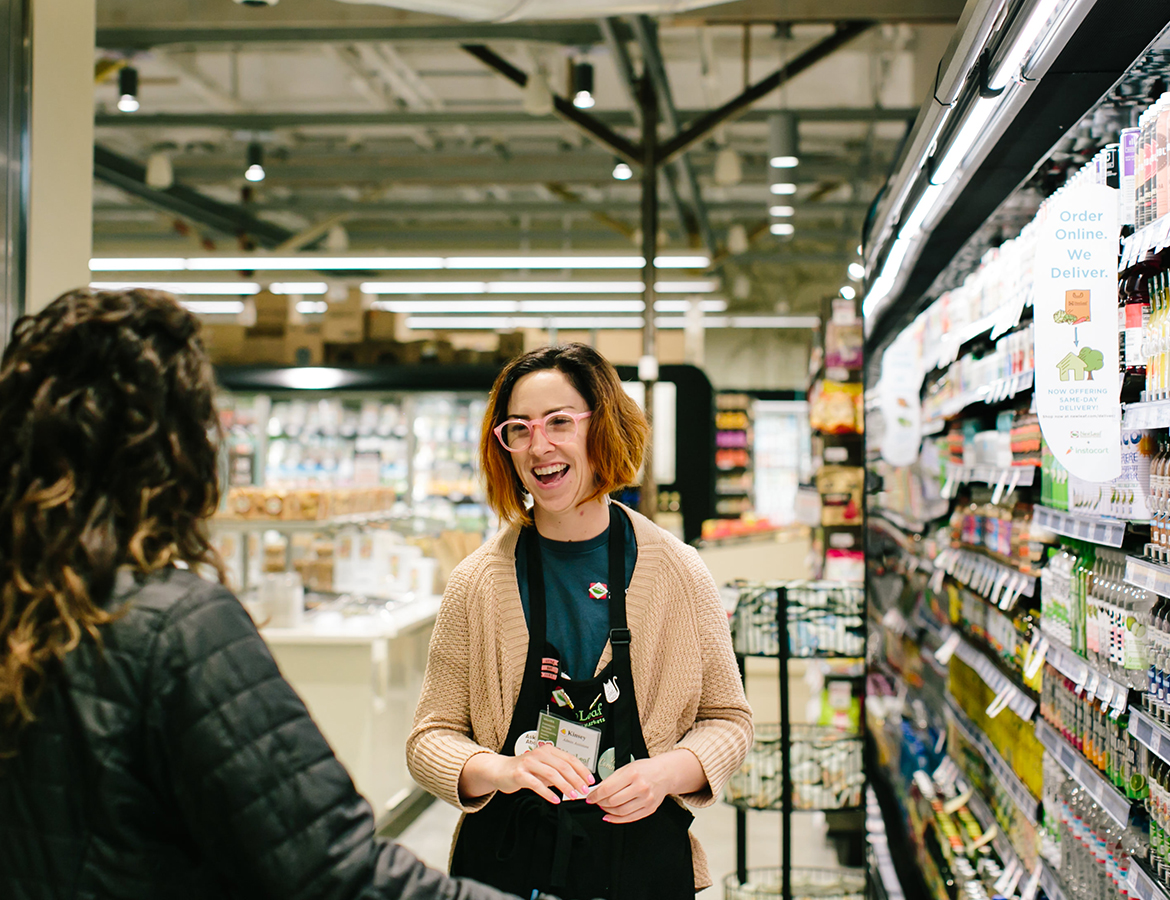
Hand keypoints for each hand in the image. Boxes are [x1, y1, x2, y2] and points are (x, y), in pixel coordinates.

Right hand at [468, 746, 593, 805]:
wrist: (501, 770)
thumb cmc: (524, 770)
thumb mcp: (544, 768)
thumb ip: (558, 772)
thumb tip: (578, 781)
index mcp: (548, 750)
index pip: (570, 758)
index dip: (582, 770)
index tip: (590, 780)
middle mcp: (540, 754)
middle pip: (563, 766)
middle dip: (576, 779)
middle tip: (583, 790)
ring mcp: (529, 763)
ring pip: (552, 774)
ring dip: (565, 786)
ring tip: (572, 796)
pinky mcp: (520, 774)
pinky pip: (537, 784)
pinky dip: (548, 793)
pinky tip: (556, 800)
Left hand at [585, 757, 669, 823]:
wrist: (664, 774)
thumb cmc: (645, 769)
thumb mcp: (626, 768)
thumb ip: (611, 779)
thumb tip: (596, 791)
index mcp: (632, 774)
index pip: (608, 788)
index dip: (595, 795)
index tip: (590, 797)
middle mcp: (640, 787)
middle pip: (613, 801)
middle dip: (600, 803)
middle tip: (596, 801)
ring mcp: (646, 799)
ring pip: (620, 811)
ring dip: (608, 811)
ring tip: (604, 806)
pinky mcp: (649, 809)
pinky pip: (630, 818)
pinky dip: (617, 819)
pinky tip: (610, 816)